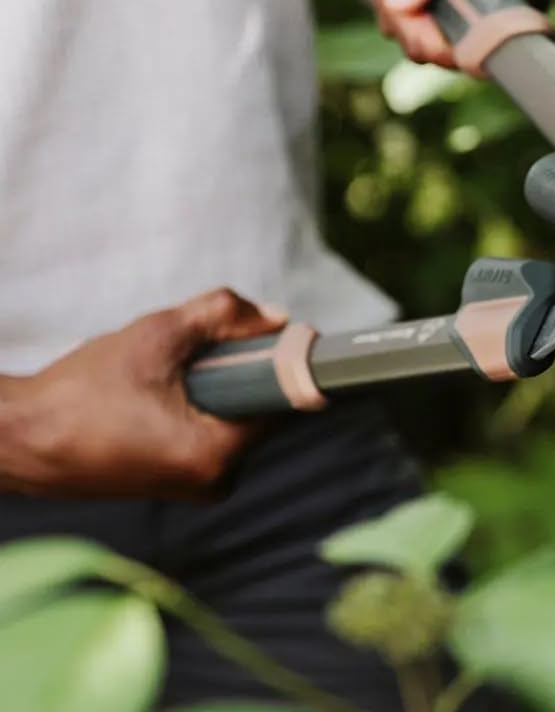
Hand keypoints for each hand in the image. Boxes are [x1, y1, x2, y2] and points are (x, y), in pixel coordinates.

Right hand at [0, 289, 286, 498]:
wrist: (21, 436)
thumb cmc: (81, 391)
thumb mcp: (158, 334)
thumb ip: (224, 315)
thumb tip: (275, 317)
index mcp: (216, 455)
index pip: (280, 400)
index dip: (276, 360)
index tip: (259, 336)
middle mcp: (214, 482)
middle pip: (258, 407)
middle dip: (234, 370)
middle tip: (185, 356)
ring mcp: (197, 486)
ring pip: (234, 415)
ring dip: (212, 385)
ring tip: (160, 378)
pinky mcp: (180, 480)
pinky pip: (211, 429)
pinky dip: (197, 404)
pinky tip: (155, 395)